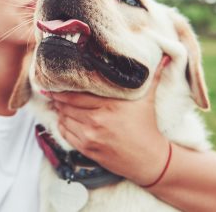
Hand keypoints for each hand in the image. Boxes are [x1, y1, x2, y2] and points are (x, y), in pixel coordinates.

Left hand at [46, 55, 170, 184]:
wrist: (149, 159)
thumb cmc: (147, 127)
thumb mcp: (148, 100)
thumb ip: (153, 77)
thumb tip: (165, 56)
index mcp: (110, 106)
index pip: (77, 94)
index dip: (62, 89)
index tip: (54, 82)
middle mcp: (97, 120)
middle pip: (67, 106)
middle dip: (57, 98)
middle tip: (50, 91)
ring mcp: (91, 137)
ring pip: (64, 119)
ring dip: (59, 111)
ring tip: (56, 104)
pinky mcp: (87, 149)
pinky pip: (66, 134)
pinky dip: (62, 125)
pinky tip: (63, 119)